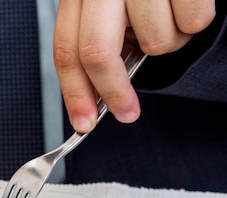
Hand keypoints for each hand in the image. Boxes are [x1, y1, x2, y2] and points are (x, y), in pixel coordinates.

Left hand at [54, 0, 215, 132]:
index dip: (74, 92)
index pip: (67, 49)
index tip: (83, 122)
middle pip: (97, 52)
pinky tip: (186, 2)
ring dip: (168, 42)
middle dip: (113, 92)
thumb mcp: (112, 7)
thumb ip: (102, 41)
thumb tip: (100, 92)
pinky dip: (194, 22)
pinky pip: (192, 23)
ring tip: (170, 16)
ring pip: (154, 42)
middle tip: (126, 113)